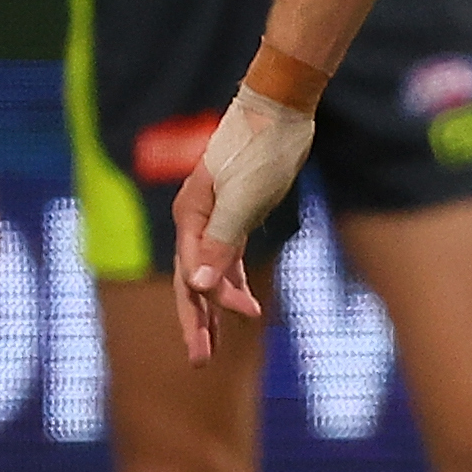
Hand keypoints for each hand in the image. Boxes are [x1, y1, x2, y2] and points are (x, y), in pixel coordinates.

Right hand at [167, 90, 316, 363]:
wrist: (281, 110)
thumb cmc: (262, 149)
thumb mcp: (244, 199)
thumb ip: (220, 243)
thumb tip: (197, 285)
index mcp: (190, 216)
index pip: (193, 272)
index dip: (209, 304)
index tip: (240, 320)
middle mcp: (195, 220)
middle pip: (191, 280)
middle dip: (196, 322)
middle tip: (198, 361)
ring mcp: (214, 218)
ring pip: (209, 273)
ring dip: (214, 309)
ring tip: (211, 348)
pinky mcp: (235, 215)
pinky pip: (228, 259)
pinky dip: (233, 283)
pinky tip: (240, 306)